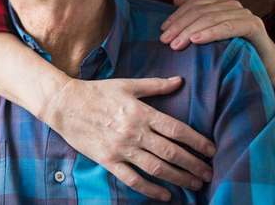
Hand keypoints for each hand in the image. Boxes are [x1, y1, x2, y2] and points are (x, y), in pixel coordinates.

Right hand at [40, 76, 215, 201]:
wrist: (64, 104)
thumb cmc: (96, 92)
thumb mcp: (127, 84)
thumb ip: (155, 85)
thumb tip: (180, 81)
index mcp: (141, 112)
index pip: (176, 130)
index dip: (197, 142)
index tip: (211, 150)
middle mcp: (134, 132)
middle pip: (171, 152)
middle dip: (193, 165)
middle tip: (209, 173)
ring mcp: (121, 148)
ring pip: (156, 168)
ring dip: (179, 178)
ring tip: (195, 184)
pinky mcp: (108, 160)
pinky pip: (133, 179)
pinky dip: (151, 189)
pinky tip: (165, 195)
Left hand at [160, 0, 272, 55]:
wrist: (266, 69)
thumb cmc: (235, 52)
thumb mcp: (211, 34)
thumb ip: (196, 15)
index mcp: (221, 4)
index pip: (194, 5)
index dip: (176, 16)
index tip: (162, 31)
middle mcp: (233, 6)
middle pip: (200, 12)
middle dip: (180, 26)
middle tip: (165, 41)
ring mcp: (245, 14)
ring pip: (211, 18)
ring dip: (190, 31)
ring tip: (176, 44)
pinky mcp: (254, 26)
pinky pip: (228, 27)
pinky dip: (211, 33)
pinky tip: (196, 40)